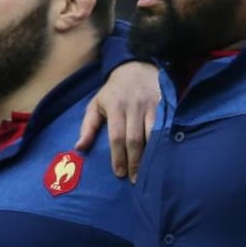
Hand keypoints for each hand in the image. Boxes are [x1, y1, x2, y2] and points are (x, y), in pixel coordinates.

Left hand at [75, 61, 159, 182]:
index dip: (118, 157)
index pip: (117, 137)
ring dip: (151, 154)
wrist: (136, 68)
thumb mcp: (95, 104)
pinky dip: (163, 141)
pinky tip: (162, 154)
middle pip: (135, 139)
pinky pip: (165, 126)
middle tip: (135, 178)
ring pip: (153, 134)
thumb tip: (79, 148)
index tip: (119, 173)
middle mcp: (134, 106)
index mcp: (115, 107)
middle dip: (135, 161)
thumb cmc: (113, 91)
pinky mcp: (164, 104)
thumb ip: (88, 126)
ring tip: (150, 170)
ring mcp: (151, 105)